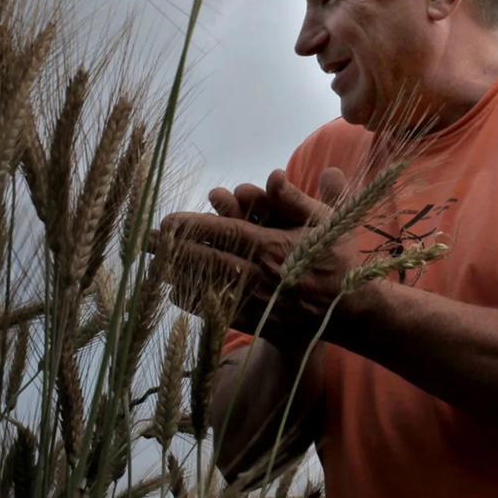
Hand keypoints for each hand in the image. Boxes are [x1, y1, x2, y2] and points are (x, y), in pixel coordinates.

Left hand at [150, 167, 352, 351]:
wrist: (351, 310)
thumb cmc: (339, 260)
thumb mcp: (329, 222)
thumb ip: (299, 198)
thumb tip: (274, 174)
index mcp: (274, 248)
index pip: (222, 234)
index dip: (191, 228)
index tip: (166, 221)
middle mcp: (260, 277)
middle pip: (206, 261)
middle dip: (173, 251)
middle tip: (145, 242)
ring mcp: (256, 303)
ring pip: (207, 289)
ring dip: (178, 276)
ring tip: (154, 265)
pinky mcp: (256, 323)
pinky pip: (216, 312)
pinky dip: (194, 302)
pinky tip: (177, 292)